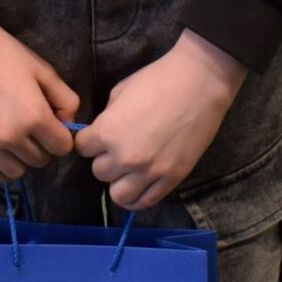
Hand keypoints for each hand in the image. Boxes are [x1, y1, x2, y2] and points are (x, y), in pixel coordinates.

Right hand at [0, 0, 79, 181]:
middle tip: (34, 126)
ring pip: (17, 171)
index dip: (62, 136)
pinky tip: (2, 152)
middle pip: (41, 160)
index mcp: (34, 116)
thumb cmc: (4, 53)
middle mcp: (10, 135)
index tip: (54, 124)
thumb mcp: (43, 70)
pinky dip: (1, 167)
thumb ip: (65, 99)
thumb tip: (68, 123)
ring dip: (22, 158)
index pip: (62, 147)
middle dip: (43, 145)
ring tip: (17, 138)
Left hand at [73, 32, 247, 211]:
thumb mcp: (120, 92)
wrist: (200, 83)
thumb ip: (107, 119)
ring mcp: (149, 171)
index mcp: (107, 132)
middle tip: (119, 148)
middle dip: (106, 159)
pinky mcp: (172, 179)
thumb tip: (102, 134)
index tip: (100, 136)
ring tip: (129, 169)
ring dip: (120, 181)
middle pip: (99, 172)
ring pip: (119, 195)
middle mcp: (124, 157)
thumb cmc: (158, 80)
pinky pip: (145, 202)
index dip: (90, 140)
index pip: (82, 148)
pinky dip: (138, 197)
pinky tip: (140, 184)